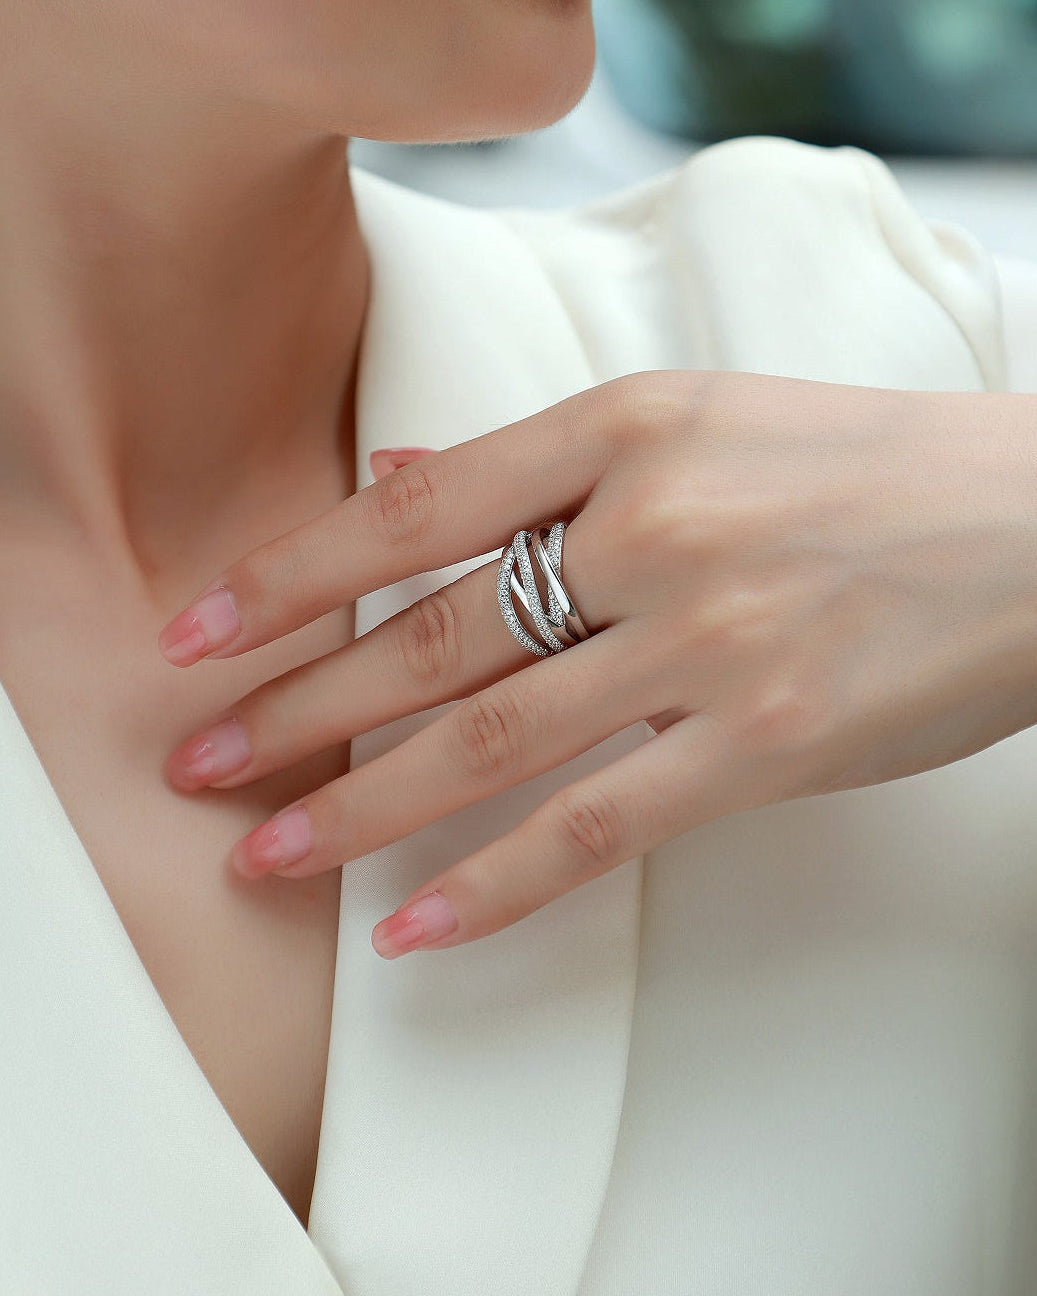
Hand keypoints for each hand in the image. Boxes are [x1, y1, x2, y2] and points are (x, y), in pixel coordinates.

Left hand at [156, 369, 1036, 957]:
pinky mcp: (769, 744)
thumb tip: (402, 472)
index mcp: (628, 430)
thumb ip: (544, 457)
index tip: (198, 633)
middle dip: (296, 708)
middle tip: (197, 763)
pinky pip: (599, 829)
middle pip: (431, 637)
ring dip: (362, 806)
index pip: (416, 512)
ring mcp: (712, 641)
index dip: (291, 577)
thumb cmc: (862, 467)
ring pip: (493, 740)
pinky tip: (414, 927)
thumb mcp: (703, 417)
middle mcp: (655, 530)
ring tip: (269, 854)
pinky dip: (494, 885)